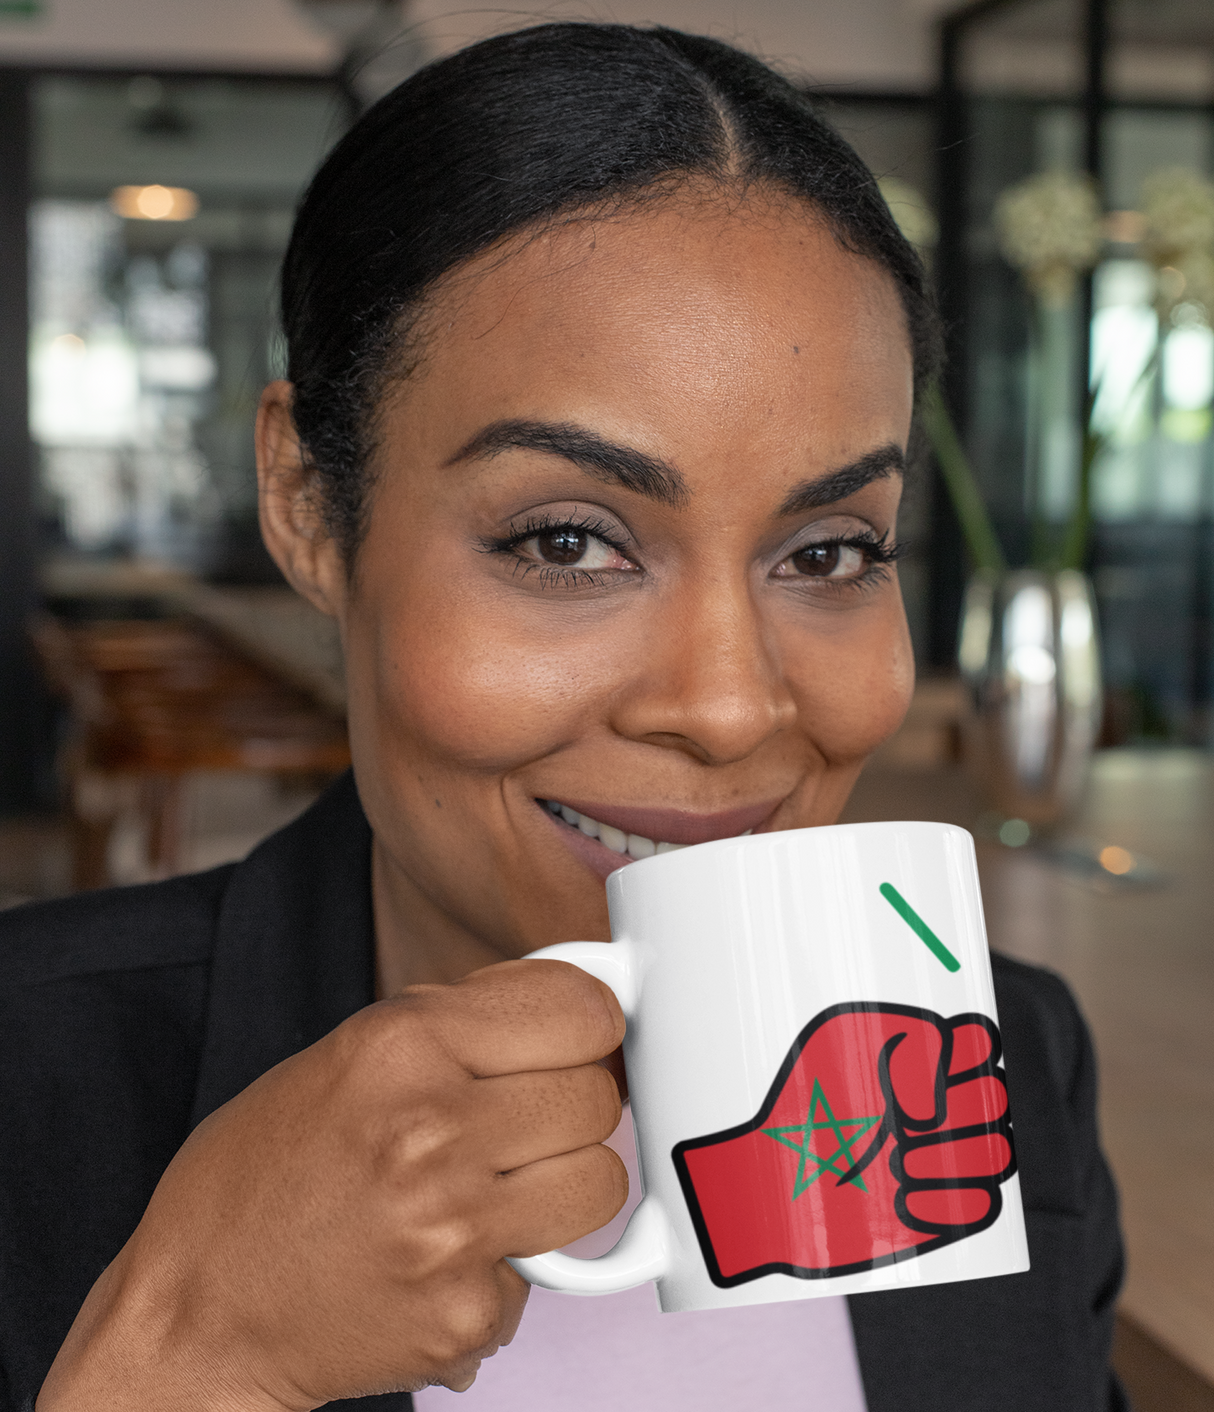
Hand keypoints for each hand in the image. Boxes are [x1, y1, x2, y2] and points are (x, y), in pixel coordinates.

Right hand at [38, 959, 625, 1410]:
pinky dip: (520, 1260)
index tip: (578, 1038)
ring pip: (601, 1181)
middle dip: (573, 1103)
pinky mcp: (467, 1310)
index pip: (581, 1009)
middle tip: (524, 1119)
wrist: (198, 1313)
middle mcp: (431, 1130)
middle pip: (598, 1095)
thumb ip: (458, 1022)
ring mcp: (453, 1228)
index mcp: (399, 1046)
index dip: (589, 1022)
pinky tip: (455, 1252)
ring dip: (566, 1181)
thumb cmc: (263, 1175)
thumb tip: (569, 997)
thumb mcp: (347, 1054)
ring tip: (502, 1184)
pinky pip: (556, 1267)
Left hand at [674, 1003, 1013, 1284]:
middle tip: (897, 1123)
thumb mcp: (839, 1039)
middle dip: (954, 1111)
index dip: (966, 1053)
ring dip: (944, 1160)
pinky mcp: (943, 1214)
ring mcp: (947, 1160)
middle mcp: (944, 1106)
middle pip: (996, 1099)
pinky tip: (899, 1201)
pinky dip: (948, 1205)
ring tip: (891, 1163)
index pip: (982, 1043)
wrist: (771, 1172)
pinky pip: (983, 1207)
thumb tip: (931, 1111)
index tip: (925, 1067)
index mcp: (924, 1057)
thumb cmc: (801, 1099)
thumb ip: (904, 1039)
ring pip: (999, 1153)